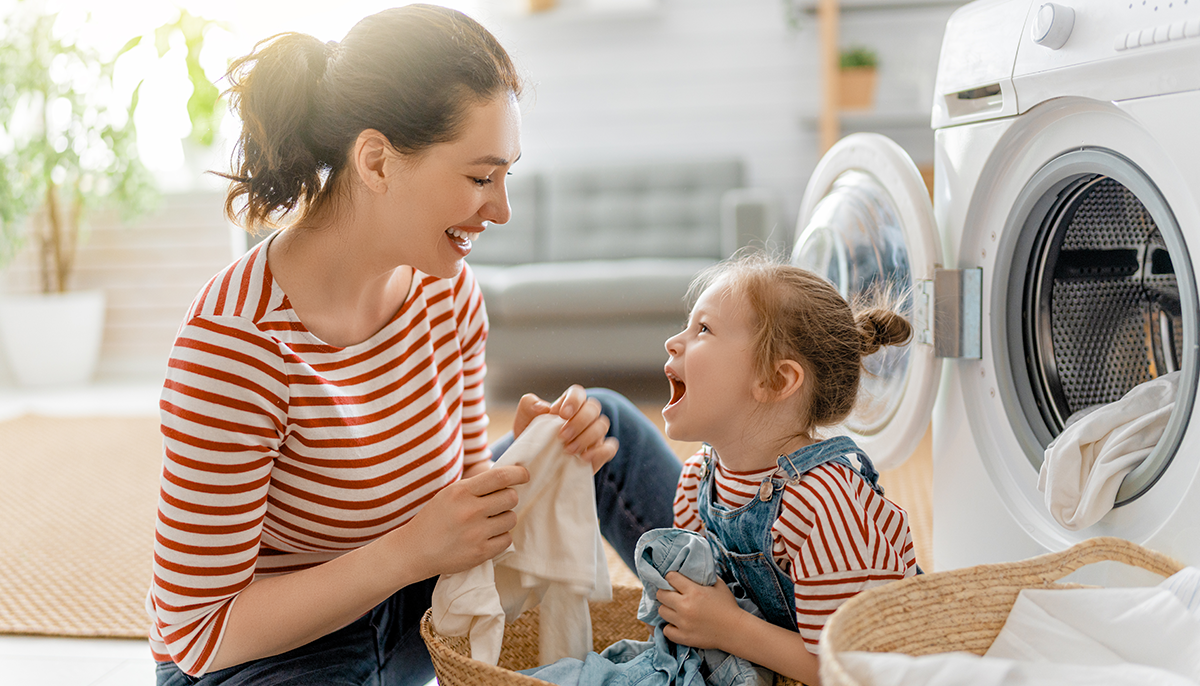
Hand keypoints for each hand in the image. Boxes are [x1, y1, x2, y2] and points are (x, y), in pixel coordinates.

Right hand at [401, 464, 528, 576]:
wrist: (414, 550)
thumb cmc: (435, 519)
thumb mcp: (450, 494)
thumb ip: (476, 486)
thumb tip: (509, 478)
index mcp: (461, 492)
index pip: (500, 476)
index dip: (519, 474)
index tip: (524, 475)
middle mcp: (470, 511)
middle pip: (511, 497)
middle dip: (508, 499)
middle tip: (496, 504)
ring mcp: (476, 533)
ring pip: (511, 519)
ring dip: (504, 518)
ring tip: (489, 522)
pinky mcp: (480, 553)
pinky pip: (507, 539)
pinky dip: (500, 537)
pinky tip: (487, 536)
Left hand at [513, 385, 617, 473]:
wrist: (533, 464)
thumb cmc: (531, 438)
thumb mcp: (524, 420)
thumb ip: (529, 406)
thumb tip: (542, 406)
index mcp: (568, 405)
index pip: (578, 393)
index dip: (573, 401)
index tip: (561, 414)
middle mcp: (584, 417)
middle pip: (593, 408)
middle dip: (578, 422)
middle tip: (562, 436)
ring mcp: (593, 434)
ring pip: (602, 425)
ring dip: (586, 437)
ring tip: (567, 450)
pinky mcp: (598, 453)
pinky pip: (610, 447)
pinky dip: (599, 451)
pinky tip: (583, 458)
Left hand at [656, 572, 742, 650]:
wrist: (735, 631)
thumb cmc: (728, 606)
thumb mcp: (719, 585)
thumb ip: (705, 575)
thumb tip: (694, 568)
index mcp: (694, 591)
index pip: (670, 578)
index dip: (671, 577)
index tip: (674, 580)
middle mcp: (685, 606)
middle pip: (661, 594)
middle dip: (665, 592)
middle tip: (672, 595)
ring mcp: (683, 623)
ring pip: (661, 611)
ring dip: (667, 609)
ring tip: (675, 609)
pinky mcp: (683, 637)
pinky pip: (666, 630)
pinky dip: (670, 627)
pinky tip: (677, 624)